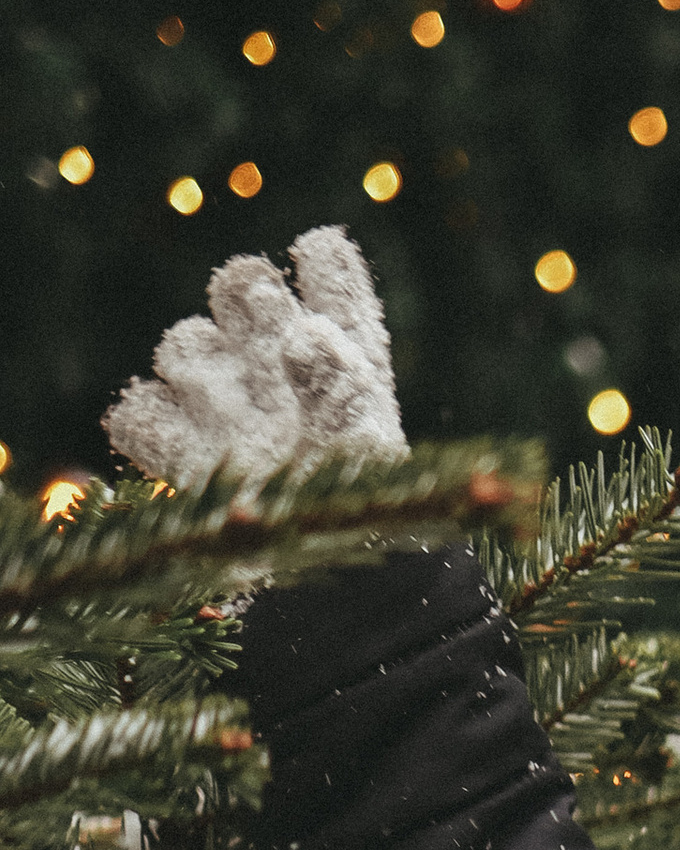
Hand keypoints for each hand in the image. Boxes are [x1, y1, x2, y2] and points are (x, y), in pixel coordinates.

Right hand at [105, 226, 405, 485]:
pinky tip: (202, 455)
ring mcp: (221, 399)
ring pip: (183, 343)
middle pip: (237, 284)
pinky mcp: (177, 447)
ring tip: (246, 425)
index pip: (327, 266)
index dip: (325, 265)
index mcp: (340, 349)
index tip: (322, 275)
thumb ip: (340, 372)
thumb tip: (301, 332)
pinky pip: (138, 411)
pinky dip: (158, 425)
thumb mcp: (370, 434)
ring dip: (208, 370)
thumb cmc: (365, 504)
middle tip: (278, 355)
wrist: (343, 584)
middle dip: (251, 306)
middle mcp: (275, 362)